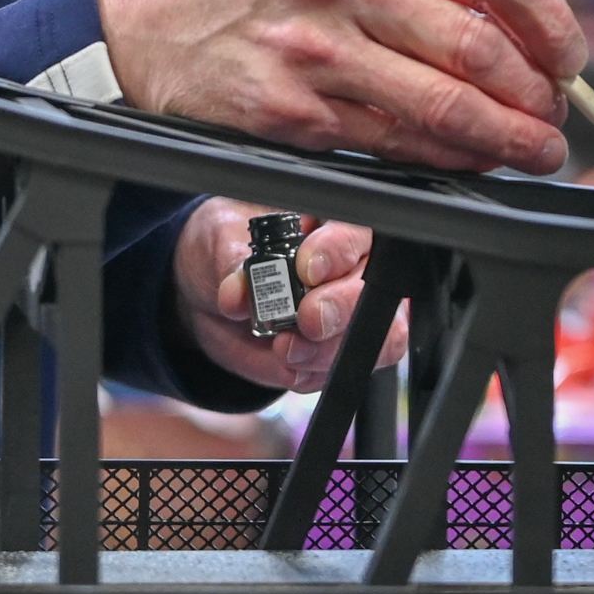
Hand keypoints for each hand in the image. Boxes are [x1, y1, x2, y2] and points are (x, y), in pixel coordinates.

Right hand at [97, 0, 584, 171]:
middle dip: (537, 95)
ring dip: (508, 139)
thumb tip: (507, 20)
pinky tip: (471, 162)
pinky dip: (447, 159)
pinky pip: (394, 144)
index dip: (552, 20)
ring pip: (445, 107)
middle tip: (555, 115)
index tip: (568, 52)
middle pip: (480, 47)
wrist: (138, 21)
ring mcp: (317, 51)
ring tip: (535, 150)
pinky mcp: (293, 113)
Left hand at [171, 198, 403, 394]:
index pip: (355, 230)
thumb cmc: (227, 253)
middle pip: (378, 286)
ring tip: (284, 348)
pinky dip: (317, 372)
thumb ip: (232, 264)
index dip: (338, 250)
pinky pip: (351, 368)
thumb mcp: (220, 243)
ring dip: (331, 348)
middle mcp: (355, 265)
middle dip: (342, 305)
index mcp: (331, 222)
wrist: (212, 302)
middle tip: (307, 319)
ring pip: (381, 336)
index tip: (308, 269)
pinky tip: (287, 363)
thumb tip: (238, 293)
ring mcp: (356, 312)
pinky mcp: (344, 351)